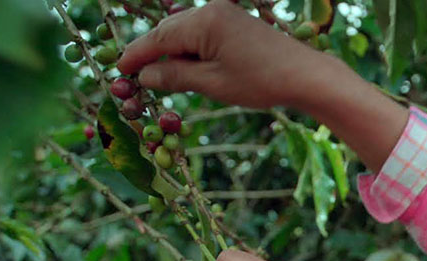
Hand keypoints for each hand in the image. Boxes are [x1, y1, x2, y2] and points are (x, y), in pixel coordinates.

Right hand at [117, 0, 317, 108]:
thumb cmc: (261, 82)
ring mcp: (225, 14)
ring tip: (165, 80)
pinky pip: (203, 34)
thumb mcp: (213, 84)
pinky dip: (192, 51)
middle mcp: (212, 10)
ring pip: (186, 32)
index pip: (158, 38)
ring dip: (173, 54)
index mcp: (204, 22)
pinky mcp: (236, 23)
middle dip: (152, 54)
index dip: (136, 55)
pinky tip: (191, 70)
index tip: (120, 71)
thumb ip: (175, 77)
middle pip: (169, 31)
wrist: (306, 76)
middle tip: (136, 78)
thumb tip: (145, 76)